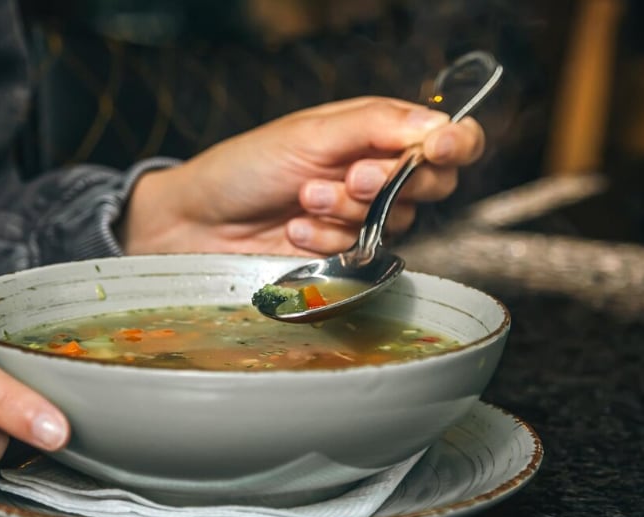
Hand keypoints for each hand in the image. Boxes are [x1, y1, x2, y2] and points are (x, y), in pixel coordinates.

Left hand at [120, 97, 484, 255]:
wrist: (198, 223)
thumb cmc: (244, 167)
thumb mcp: (308, 135)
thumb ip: (375, 126)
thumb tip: (438, 126)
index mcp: (373, 130)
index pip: (444, 136)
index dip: (455, 144)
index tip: (438, 151)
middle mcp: (374, 171)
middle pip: (432, 182)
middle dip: (389, 182)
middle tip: (348, 175)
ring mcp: (360, 213)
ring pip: (397, 220)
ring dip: (346, 210)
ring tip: (302, 199)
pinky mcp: (343, 252)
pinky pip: (364, 251)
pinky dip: (328, 239)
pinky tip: (295, 230)